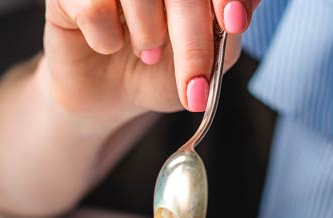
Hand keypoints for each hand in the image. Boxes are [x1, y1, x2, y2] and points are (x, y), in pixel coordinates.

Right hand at [42, 0, 254, 121]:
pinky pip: (95, 7)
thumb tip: (236, 15)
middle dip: (193, 39)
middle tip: (194, 83)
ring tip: (146, 51)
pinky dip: (107, 38)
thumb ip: (224, 34)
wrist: (109, 95)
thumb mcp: (204, 62)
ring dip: (148, 36)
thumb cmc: (159, 69)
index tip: (234, 23)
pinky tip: (108, 41)